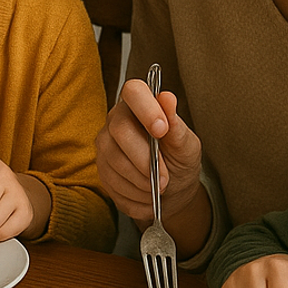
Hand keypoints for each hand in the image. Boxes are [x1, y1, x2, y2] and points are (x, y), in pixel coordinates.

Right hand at [96, 78, 206, 252]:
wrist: (172, 190)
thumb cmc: (179, 160)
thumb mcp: (186, 145)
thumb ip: (176, 124)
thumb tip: (167, 98)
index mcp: (140, 105)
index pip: (133, 91)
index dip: (145, 108)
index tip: (162, 129)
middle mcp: (116, 120)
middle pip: (120, 131)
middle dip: (146, 159)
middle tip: (165, 178)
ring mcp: (105, 144)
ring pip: (115, 161)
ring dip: (142, 182)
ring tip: (160, 189)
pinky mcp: (101, 169)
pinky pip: (113, 184)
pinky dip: (136, 196)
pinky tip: (148, 196)